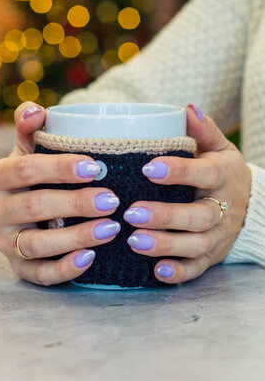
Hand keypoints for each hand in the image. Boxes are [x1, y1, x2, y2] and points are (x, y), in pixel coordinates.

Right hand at [0, 101, 120, 285]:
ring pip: (37, 244)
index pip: (25, 169)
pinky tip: (91, 258)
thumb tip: (35, 111)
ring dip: (76, 237)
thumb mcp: (31, 147)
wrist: (29, 206)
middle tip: (112, 201)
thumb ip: (30, 126)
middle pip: (34, 206)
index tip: (94, 167)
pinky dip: (65, 268)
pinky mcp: (18, 268)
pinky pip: (39, 274)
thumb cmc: (36, 172)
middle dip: (75, 203)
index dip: (59, 168)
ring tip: (111, 228)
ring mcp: (5, 242)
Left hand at [123, 103, 251, 283]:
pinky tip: (156, 272)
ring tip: (134, 241)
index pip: (204, 174)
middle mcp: (224, 208)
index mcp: (223, 176)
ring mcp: (219, 235)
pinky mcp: (214, 256)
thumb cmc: (220, 169)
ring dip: (166, 245)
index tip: (147, 168)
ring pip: (196, 244)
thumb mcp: (218, 146)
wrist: (249, 203)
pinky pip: (198, 268)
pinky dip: (179, 272)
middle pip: (199, 216)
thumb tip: (187, 108)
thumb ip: (202, 129)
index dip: (178, 172)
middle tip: (131, 212)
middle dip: (165, 216)